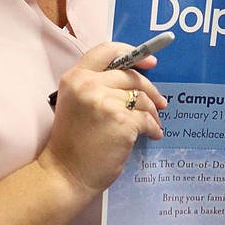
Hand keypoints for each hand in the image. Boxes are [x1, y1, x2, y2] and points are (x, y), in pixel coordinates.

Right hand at [43, 42, 167, 191]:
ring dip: (152, 112)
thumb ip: (96, 85)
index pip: (107, 50)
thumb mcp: (75, 103)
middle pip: (130, 76)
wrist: (64, 174)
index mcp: (76, 77)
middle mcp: (89, 85)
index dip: (132, 53)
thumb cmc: (71, 142)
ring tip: (154, 123)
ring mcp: (106, 103)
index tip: (149, 62)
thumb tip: (133, 78)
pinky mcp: (122, 122)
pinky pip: (147, 119)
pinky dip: (153, 128)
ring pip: (141, 98)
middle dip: (149, 89)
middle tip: (160, 102)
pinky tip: (152, 135)